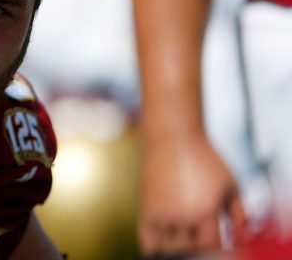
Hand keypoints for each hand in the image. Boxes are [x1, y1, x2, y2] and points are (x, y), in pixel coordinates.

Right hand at [138, 134, 245, 254]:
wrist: (173, 138)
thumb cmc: (204, 158)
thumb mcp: (231, 183)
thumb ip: (239, 213)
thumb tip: (239, 235)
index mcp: (206, 210)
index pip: (212, 247)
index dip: (217, 249)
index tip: (219, 243)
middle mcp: (182, 215)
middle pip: (190, 251)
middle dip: (197, 249)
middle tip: (201, 239)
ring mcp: (162, 213)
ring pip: (168, 249)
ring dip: (178, 249)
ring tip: (185, 241)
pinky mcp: (146, 208)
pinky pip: (148, 240)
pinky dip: (155, 248)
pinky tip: (165, 244)